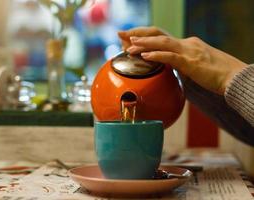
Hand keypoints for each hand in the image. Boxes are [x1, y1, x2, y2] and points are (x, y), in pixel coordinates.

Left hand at [118, 27, 246, 94]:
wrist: (235, 78)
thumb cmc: (218, 75)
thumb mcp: (198, 67)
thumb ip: (184, 65)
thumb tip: (173, 70)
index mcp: (188, 45)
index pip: (162, 37)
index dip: (146, 37)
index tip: (132, 39)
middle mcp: (187, 44)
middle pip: (159, 35)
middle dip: (140, 34)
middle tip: (123, 35)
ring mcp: (189, 51)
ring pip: (162, 42)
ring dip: (144, 44)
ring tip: (129, 46)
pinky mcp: (191, 62)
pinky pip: (170, 56)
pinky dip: (156, 55)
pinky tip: (145, 55)